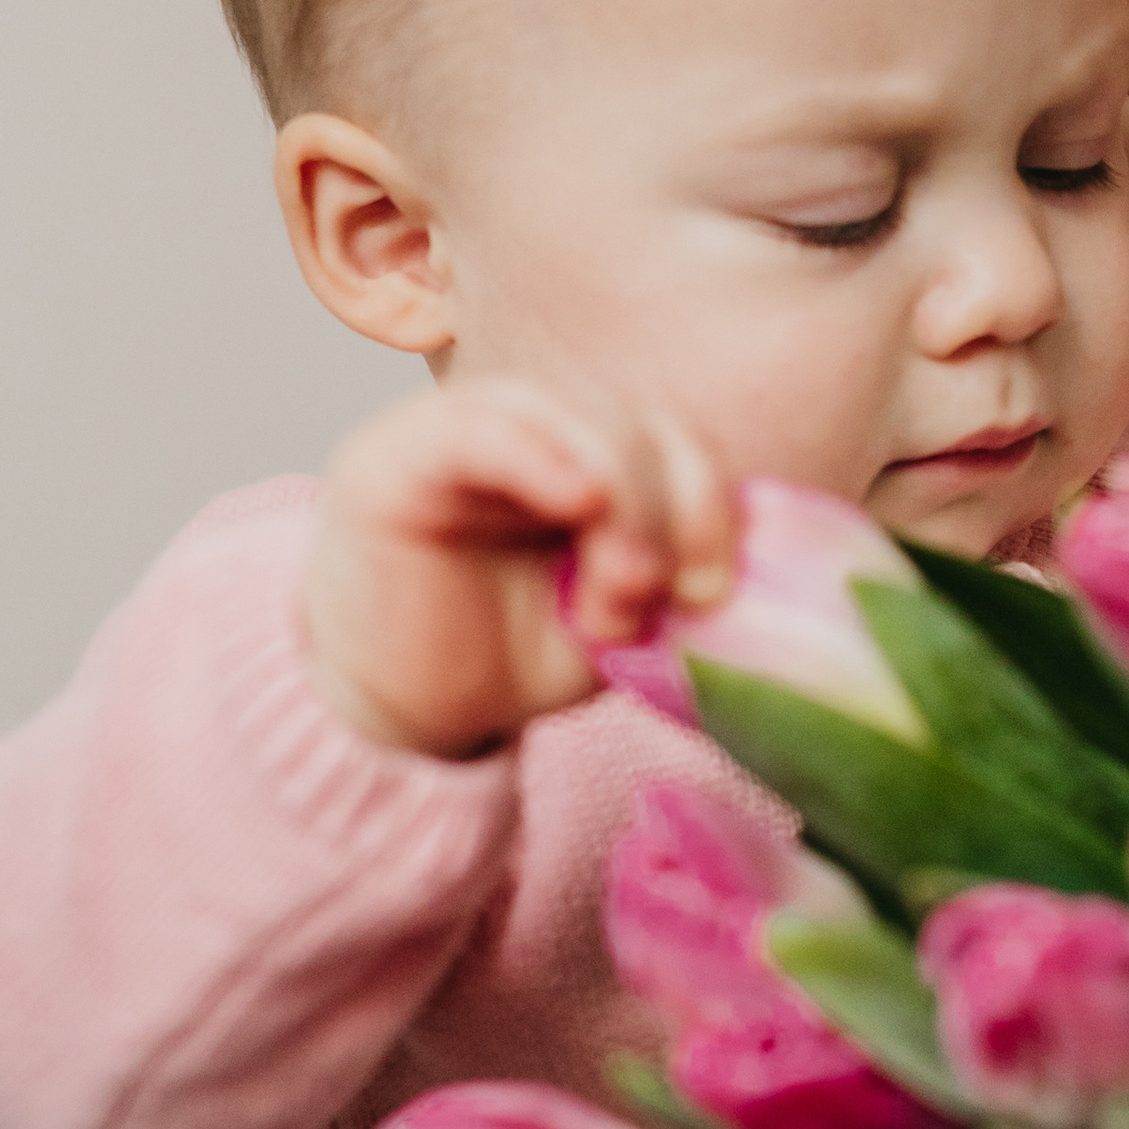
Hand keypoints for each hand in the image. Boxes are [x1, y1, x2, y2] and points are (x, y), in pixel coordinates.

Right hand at [304, 378, 736, 758]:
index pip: (673, 441)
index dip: (709, 504)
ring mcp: (465, 428)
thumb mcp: (614, 616)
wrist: (397, 709)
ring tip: (611, 598)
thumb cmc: (502, 655)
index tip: (711, 590)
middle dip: (663, 516)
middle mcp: (534, 427)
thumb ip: (669, 573)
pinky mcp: (402, 453)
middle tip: (645, 599)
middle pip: (633, 426)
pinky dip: (541, 456)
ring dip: (619, 506)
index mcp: (591, 455)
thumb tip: (732, 565)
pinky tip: (578, 497)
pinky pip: (481, 429)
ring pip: (574, 419)